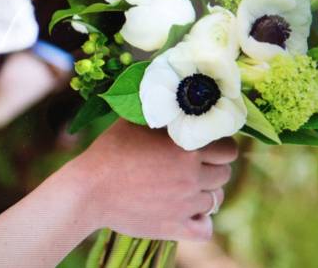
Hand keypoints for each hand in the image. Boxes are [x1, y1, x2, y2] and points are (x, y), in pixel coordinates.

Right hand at [69, 119, 237, 240]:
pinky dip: (200, 222)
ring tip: (184, 187)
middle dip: (213, 169)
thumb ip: (161, 109)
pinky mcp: (174, 227)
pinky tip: (187, 212)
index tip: (206, 148)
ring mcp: (184, 204)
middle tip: (194, 166)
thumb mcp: (135, 120)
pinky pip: (205, 229)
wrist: (88, 190)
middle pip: (224, 174)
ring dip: (204, 193)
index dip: (219, 147)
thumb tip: (171, 89)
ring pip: (215, 200)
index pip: (229, 149)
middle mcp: (190, 175)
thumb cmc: (110, 150)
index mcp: (186, 147)